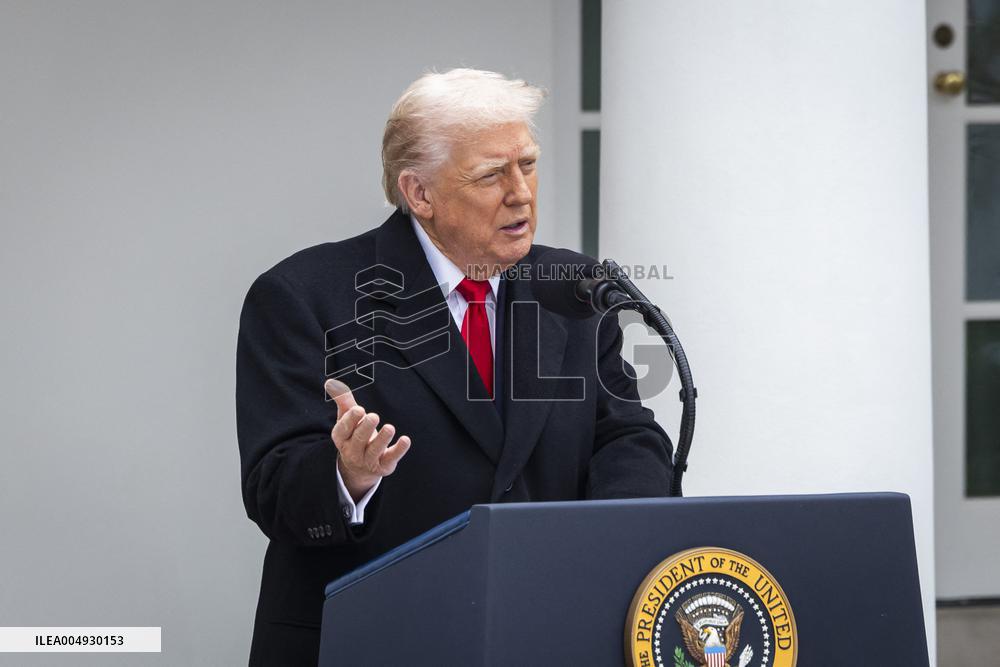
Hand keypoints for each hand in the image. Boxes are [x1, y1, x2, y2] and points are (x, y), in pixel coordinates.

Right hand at [324, 379, 411, 501]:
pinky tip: (405, 440)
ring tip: (390, 428)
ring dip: (382, 439)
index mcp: (341, 438)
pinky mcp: (383, 466)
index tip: (359, 409)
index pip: (343, 429)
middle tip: (374, 416)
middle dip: (366, 428)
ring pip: (374, 450)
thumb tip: (330, 382)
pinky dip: (399, 450)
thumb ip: (343, 400)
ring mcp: (368, 461)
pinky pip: (391, 458)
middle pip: (359, 439)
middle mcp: (352, 451)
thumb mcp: (347, 419)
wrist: (359, 468)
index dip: (351, 420)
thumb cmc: (354, 435)